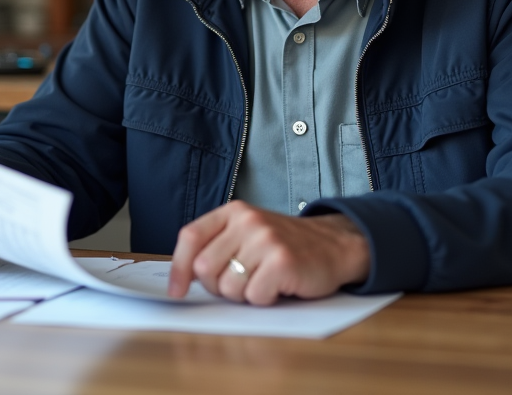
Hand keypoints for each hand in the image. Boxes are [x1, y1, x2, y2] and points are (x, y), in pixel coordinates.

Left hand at [167, 201, 370, 304]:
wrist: (334, 245)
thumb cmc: (285, 246)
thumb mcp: (248, 234)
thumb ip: (218, 247)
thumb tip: (183, 280)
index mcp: (233, 212)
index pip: (191, 237)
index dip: (179, 267)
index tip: (177, 291)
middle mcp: (247, 221)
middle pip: (205, 269)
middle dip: (218, 287)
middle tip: (242, 282)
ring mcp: (265, 239)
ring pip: (229, 287)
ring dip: (244, 295)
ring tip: (264, 281)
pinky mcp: (282, 261)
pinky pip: (254, 296)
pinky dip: (265, 300)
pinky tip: (279, 286)